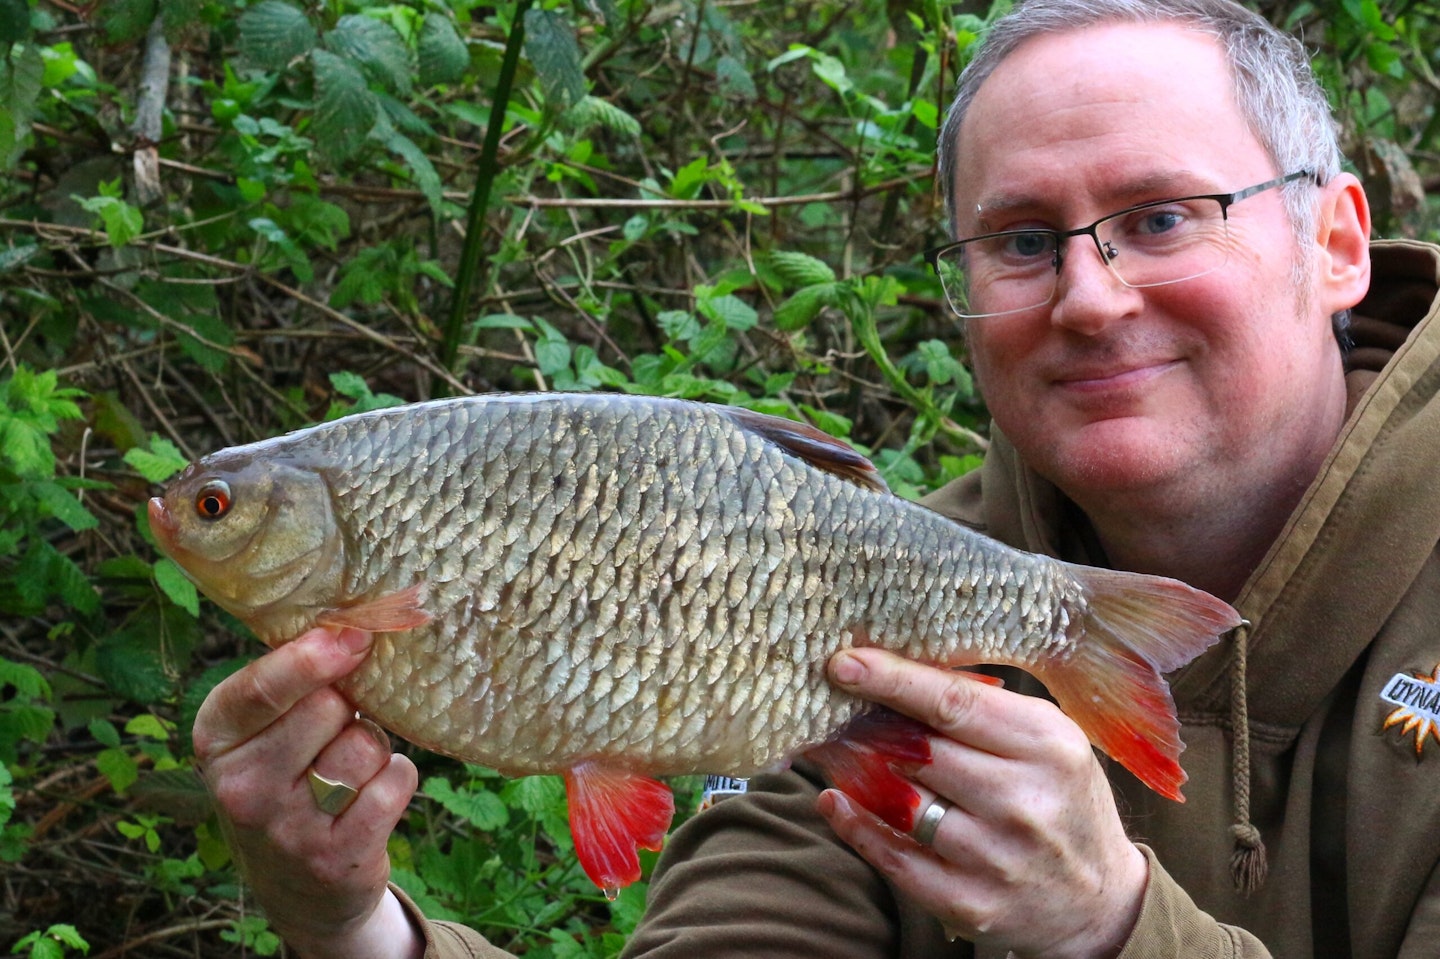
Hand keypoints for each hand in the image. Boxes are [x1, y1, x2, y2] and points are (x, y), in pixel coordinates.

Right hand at [192, 627, 422, 958]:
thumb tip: (353, 624)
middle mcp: (241, 786)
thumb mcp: (264, 733)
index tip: (353, 636)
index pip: (261, 688)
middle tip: (337, 731)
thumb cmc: (287, 784)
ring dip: (373, 747)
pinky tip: (373, 797)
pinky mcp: (336, 857)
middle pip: (328, 707)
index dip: (313, 656)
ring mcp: (287, 828)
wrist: (298, 891)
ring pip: (365, 743)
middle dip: (349, 707)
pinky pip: (395, 781)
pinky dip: (397, 778)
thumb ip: (293, 682)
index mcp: (215, 739)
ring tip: (351, 771)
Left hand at [819, 649, 1146, 958]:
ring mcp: (996, 857)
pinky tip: (836, 802)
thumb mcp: (1046, 741)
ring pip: (900, 802)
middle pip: (920, 750)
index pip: (953, 703)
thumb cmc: (1059, 799)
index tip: (844, 663)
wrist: (1098, 900)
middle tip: (836, 709)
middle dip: (869, 727)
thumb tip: (898, 670)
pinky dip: (855, 826)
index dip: (892, 680)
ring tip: (835, 751)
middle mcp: (1024, 801)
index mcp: (1047, 746)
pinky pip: (893, 857)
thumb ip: (984, 708)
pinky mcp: (970, 903)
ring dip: (857, 773)